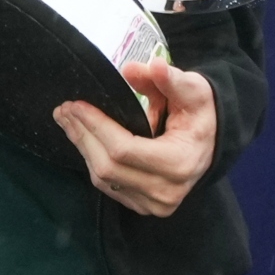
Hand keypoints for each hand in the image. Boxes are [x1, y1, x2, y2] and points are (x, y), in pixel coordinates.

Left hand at [54, 59, 217, 217]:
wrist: (210, 143)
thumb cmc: (199, 114)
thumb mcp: (193, 90)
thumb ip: (170, 79)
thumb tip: (139, 68)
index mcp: (178, 163)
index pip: (125, 149)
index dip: (96, 126)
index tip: (76, 104)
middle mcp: (166, 192)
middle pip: (108, 168)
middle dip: (82, 135)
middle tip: (63, 109)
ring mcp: (154, 204)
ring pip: (104, 179)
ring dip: (82, 147)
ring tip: (67, 120)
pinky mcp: (143, 206)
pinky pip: (108, 186)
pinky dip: (92, 161)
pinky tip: (83, 139)